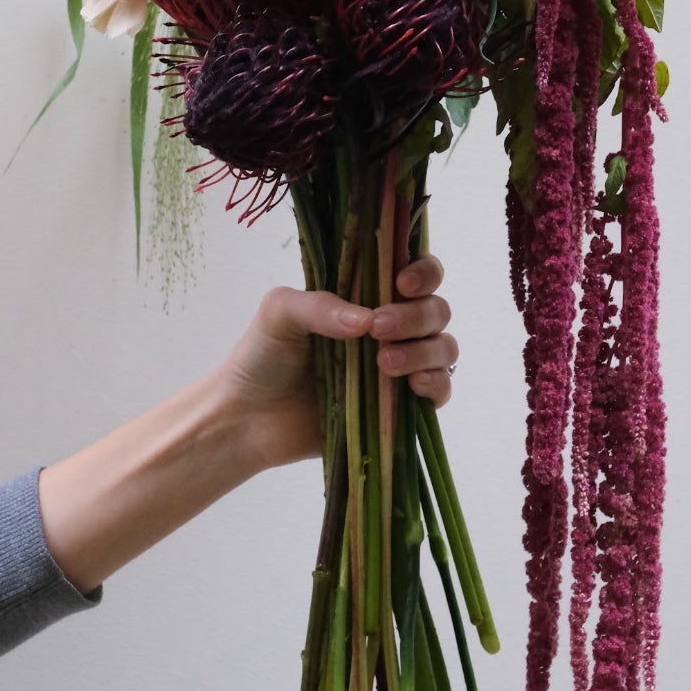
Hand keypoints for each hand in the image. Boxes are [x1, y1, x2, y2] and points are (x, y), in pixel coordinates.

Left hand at [214, 256, 457, 473]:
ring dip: (425, 350)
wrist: (248, 419)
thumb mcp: (280, 313)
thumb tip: (366, 320)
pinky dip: (437, 383)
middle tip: (380, 328)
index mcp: (365, 296)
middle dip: (416, 315)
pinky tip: (413, 385)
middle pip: (435, 308)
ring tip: (385, 364)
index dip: (423, 271)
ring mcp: (397, 367)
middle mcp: (389, 327)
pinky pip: (440, 390)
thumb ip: (320, 305)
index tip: (402, 282)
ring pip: (443, 347)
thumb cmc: (261, 357)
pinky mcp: (399, 407)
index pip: (413, 272)